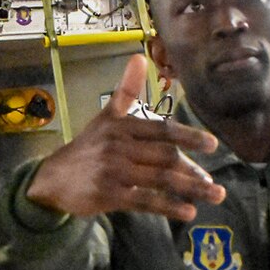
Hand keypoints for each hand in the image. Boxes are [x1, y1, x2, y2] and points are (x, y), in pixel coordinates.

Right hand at [24, 55, 225, 221]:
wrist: (53, 178)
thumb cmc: (88, 147)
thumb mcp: (106, 117)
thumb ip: (127, 91)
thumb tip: (140, 57)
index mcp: (123, 126)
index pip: (161, 130)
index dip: (188, 137)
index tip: (212, 145)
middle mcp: (119, 147)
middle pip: (165, 157)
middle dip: (193, 170)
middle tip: (216, 182)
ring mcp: (114, 172)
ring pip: (160, 180)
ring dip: (190, 189)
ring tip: (215, 195)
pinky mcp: (110, 195)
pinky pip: (145, 201)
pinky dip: (168, 207)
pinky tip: (188, 212)